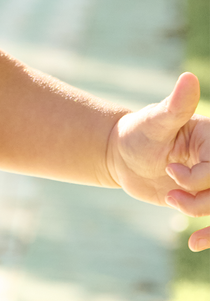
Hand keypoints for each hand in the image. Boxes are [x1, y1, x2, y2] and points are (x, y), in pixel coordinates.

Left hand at [107, 72, 209, 251]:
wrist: (120, 155)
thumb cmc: (136, 132)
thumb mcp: (154, 121)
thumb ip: (175, 106)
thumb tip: (190, 78)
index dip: (200, 177)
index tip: (171, 172)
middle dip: (203, 199)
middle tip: (172, 193)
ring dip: (198, 212)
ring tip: (170, 200)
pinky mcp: (205, 200)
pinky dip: (209, 235)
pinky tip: (195, 243)